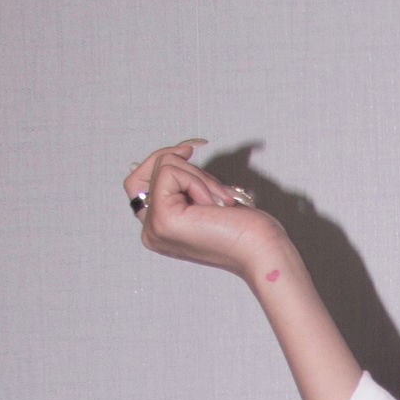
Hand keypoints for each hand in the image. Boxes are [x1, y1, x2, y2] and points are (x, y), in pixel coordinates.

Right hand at [121, 138, 284, 278]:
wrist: (261, 250)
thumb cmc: (245, 230)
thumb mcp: (206, 197)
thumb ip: (185, 183)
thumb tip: (178, 151)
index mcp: (159, 229)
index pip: (138, 180)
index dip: (162, 157)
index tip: (190, 149)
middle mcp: (151, 231)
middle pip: (150, 168)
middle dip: (188, 166)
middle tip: (214, 186)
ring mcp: (154, 228)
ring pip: (164, 165)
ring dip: (200, 177)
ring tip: (218, 202)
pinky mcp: (163, 219)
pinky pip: (171, 172)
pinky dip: (199, 181)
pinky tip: (213, 206)